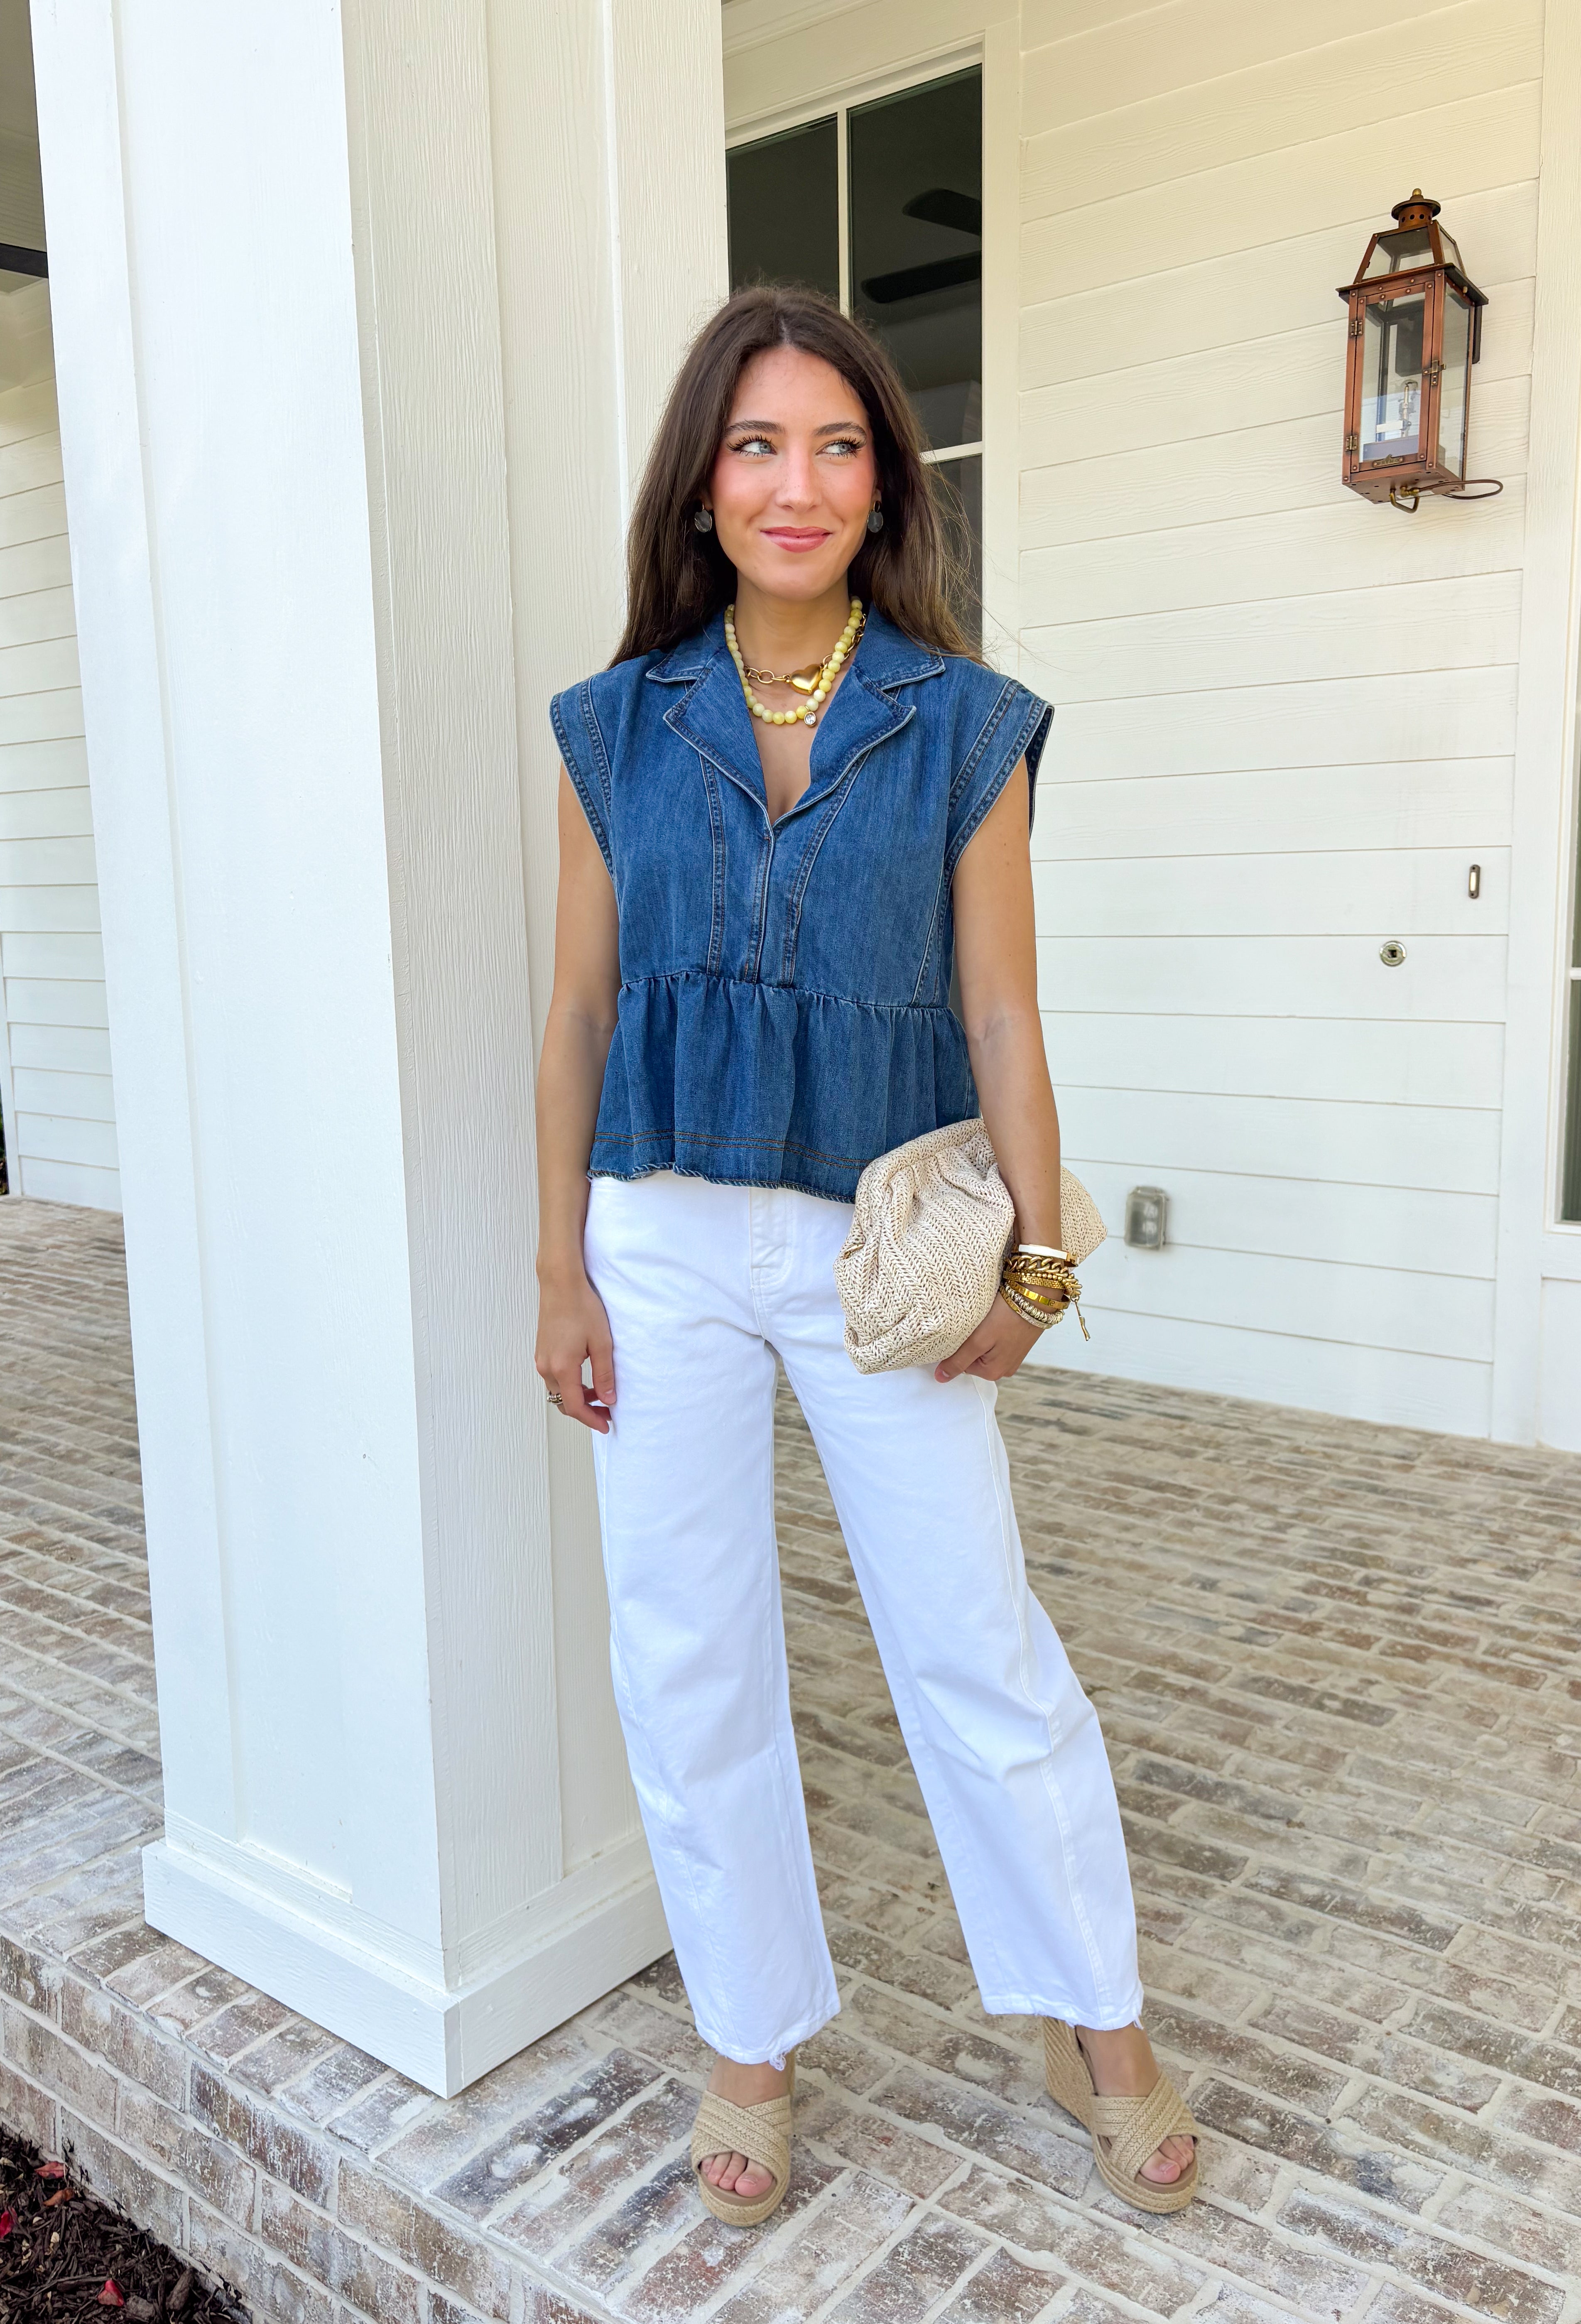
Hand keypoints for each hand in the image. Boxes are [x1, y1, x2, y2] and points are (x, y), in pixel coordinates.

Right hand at [535, 1271, 615, 1431]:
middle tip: (605, 1413)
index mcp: (562, 1368)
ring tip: (599, 1396)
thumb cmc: (581, 1307)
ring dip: (577, 1399)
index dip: (591, 1420)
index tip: (606, 1425)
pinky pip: (554, 1379)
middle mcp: (546, 1367)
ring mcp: (541, 1359)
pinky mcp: (542, 1352)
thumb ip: (605, 1375)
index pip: (575, 1407)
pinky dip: (569, 1386)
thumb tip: (608, 1399)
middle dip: (585, 1412)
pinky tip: (585, 1380)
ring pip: (558, 1392)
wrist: (560, 1283)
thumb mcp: (601, 1343)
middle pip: (563, 1403)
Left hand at [934, 1296, 1042, 1384]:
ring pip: (984, 1349)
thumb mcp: (977, 1341)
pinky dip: (992, 1332)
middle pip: (973, 1358)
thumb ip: (957, 1361)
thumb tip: (940, 1378)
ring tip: (988, 1321)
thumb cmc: (1006, 1317)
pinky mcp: (1018, 1345)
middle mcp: (1004, 1370)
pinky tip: (996, 1320)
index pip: (960, 1364)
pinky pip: (996, 1343)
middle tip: (978, 1324)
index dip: (958, 1346)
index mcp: (992, 1373)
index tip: (965, 1331)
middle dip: (971, 1341)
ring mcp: (1013, 1358)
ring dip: (981, 1336)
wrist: (1036, 1297)